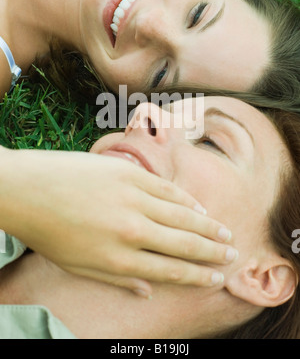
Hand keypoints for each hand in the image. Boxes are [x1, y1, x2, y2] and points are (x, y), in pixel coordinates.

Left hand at [1, 148, 234, 297]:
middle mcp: (132, 230)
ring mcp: (132, 199)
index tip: (216, 277)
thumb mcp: (80, 266)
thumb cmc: (49, 231)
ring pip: (181, 215)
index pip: (171, 270)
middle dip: (212, 252)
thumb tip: (148, 291)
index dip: (197, 275)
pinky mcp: (128, 174)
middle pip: (184, 244)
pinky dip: (186, 200)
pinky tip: (199, 207)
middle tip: (232, 254)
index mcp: (120, 258)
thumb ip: (118, 279)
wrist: (28, 190)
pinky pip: (166, 189)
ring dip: (207, 226)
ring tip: (225, 233)